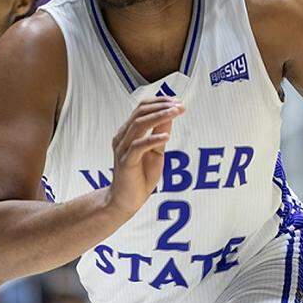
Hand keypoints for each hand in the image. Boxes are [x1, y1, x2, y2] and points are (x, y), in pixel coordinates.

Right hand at [106, 98, 183, 216]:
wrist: (126, 200)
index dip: (159, 102)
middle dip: (161, 107)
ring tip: (175, 113)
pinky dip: (152, 139)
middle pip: (140, 113)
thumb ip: (160, 133)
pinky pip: (138, 147)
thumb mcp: (156, 152)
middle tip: (179, 106)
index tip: (177, 101)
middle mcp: (123, 137)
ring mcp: (122, 149)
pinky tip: (166, 136)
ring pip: (138, 125)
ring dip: (159, 117)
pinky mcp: (126, 162)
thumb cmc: (140, 176)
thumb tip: (171, 114)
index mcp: (128, 132)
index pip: (141, 108)